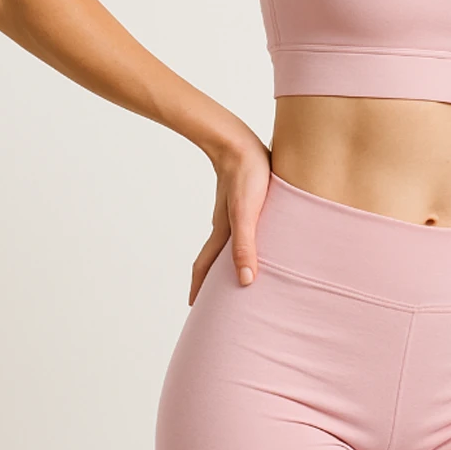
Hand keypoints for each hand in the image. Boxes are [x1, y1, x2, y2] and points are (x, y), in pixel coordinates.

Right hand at [188, 134, 271, 305]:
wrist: (240, 141)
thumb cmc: (247, 175)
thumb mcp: (247, 213)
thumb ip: (246, 246)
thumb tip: (246, 282)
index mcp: (222, 233)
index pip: (205, 267)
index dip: (200, 288)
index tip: (194, 308)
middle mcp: (225, 225)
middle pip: (213, 259)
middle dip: (211, 280)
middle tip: (213, 300)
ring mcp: (233, 212)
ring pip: (227, 244)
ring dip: (226, 261)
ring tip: (234, 275)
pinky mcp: (245, 199)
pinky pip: (241, 229)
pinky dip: (243, 242)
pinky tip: (256, 240)